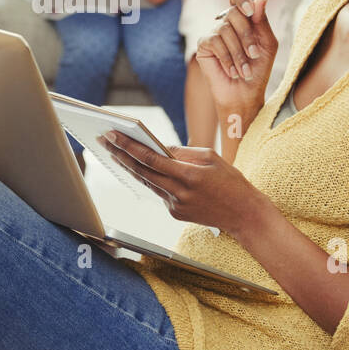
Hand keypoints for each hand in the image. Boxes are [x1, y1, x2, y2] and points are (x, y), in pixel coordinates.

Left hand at [97, 131, 251, 230]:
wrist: (244, 214)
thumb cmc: (230, 181)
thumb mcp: (210, 158)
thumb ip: (182, 152)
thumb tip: (157, 146)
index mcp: (189, 176)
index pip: (151, 159)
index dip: (129, 146)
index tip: (113, 134)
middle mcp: (179, 193)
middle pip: (142, 171)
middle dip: (120, 154)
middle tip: (104, 140)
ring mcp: (175, 206)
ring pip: (147, 182)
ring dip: (129, 167)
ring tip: (113, 152)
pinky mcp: (175, 214)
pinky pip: (158, 192)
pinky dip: (149, 179)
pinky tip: (137, 167)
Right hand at [195, 0, 277, 127]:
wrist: (245, 94)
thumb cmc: (258, 69)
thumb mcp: (267, 45)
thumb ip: (263, 22)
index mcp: (244, 20)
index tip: (250, 10)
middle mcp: (227, 23)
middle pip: (233, 12)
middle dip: (246, 36)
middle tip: (254, 54)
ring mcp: (214, 33)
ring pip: (224, 29)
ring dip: (238, 53)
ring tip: (244, 71)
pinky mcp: (204, 45)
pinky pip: (214, 42)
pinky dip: (226, 58)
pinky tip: (232, 71)